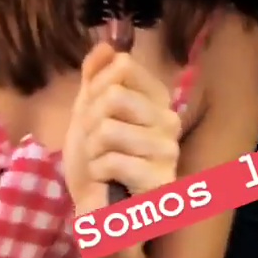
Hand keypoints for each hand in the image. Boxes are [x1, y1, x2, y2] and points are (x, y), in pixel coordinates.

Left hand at [63, 43, 181, 214]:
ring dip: (91, 150)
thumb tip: (106, 44)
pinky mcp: (159, 179)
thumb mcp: (87, 112)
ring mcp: (167, 149)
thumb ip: (96, 76)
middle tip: (94, 144)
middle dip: (90, 122)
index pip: (123, 66)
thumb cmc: (95, 162)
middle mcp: (170, 119)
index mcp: (157, 99)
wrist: (96, 212)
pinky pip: (111, 160)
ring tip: (100, 163)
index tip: (94, 113)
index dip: (96, 88)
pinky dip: (97, 172)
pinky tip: (106, 182)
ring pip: (108, 128)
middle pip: (114, 95)